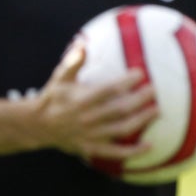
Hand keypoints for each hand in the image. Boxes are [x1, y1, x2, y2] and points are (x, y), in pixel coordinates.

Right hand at [36, 40, 158, 160]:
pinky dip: (134, 151)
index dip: (127, 81)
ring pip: (122, 129)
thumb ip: (73, 61)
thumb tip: (83, 42)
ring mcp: (92, 135)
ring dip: (142, 120)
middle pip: (121, 108)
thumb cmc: (53, 97)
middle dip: (140, 99)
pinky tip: (150, 145)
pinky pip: (117, 152)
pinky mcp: (93, 148)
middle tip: (154, 90)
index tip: (140, 73)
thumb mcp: (60, 77)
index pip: (110, 89)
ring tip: (156, 110)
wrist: (39, 125)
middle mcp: (88, 117)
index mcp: (82, 99)